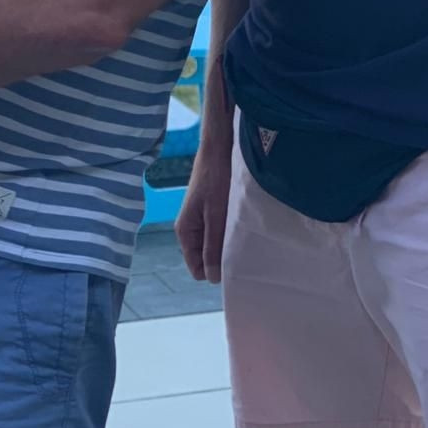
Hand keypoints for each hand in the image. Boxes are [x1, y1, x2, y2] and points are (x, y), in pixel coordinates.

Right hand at [175, 142, 232, 283]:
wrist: (219, 149)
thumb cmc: (216, 179)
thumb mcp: (216, 215)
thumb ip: (213, 246)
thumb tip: (213, 278)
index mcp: (185, 232)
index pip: (197, 269)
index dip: (214, 271)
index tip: (234, 264)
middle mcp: (190, 229)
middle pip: (206, 259)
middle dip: (223, 257)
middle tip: (242, 249)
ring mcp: (200, 220)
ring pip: (215, 246)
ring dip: (228, 243)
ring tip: (242, 234)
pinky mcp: (211, 212)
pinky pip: (219, 233)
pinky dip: (230, 232)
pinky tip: (242, 224)